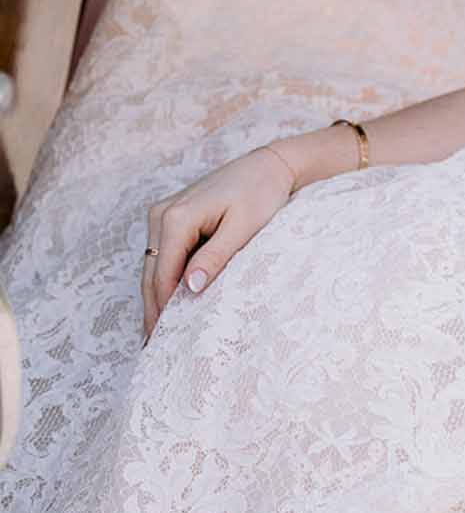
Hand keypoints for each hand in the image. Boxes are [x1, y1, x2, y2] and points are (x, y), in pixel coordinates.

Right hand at [141, 145, 295, 342]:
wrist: (266, 166)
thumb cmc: (260, 194)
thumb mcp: (243, 228)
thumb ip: (216, 257)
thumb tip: (191, 288)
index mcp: (176, 217)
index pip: (163, 273)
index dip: (162, 307)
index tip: (163, 339)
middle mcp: (161, 214)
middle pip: (151, 272)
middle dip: (152, 309)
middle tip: (152, 347)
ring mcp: (162, 214)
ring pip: (152, 265)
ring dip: (154, 297)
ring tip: (154, 334)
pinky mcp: (170, 217)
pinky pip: (161, 255)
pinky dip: (162, 279)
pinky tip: (165, 303)